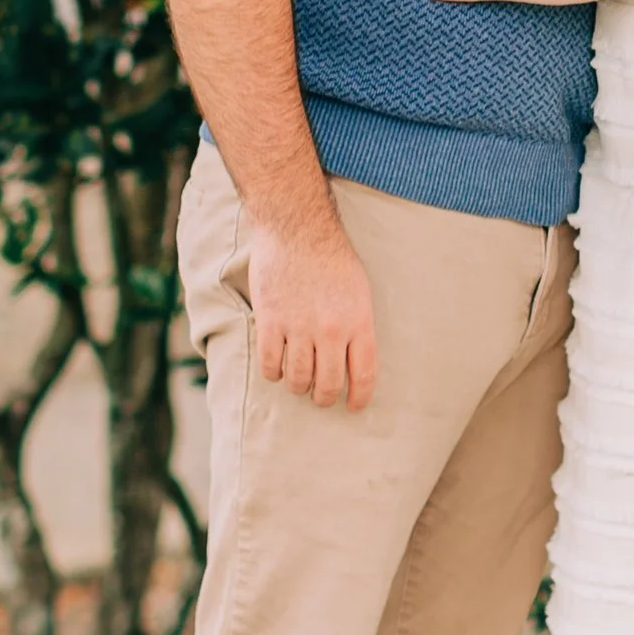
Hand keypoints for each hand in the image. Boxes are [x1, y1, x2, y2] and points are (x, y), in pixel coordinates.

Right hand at [246, 206, 376, 407]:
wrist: (296, 228)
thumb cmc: (332, 257)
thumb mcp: (359, 290)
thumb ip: (358, 325)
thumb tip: (355, 359)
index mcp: (359, 321)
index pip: (363, 375)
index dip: (359, 397)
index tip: (355, 406)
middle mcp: (331, 329)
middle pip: (328, 384)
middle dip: (325, 397)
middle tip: (321, 397)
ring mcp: (299, 327)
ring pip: (297, 380)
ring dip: (298, 387)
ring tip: (298, 382)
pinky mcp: (271, 321)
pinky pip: (270, 365)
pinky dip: (273, 373)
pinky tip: (277, 367)